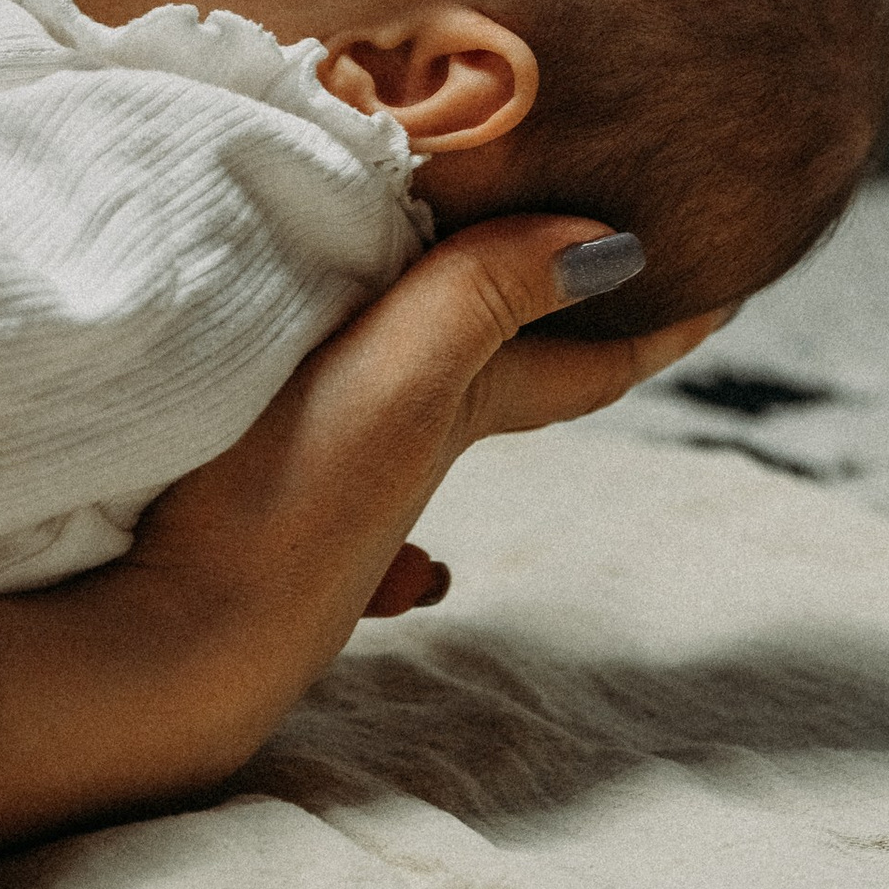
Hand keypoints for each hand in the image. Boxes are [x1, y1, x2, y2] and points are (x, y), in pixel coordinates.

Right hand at [0, 211, 729, 850]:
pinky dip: (362, 458)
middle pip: (502, 381)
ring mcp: (338, 492)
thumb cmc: (289, 504)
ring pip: (418, 419)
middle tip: (587, 268)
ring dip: (449, 373)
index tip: (711, 289)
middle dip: (544, 328)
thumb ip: (485, 298)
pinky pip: (333, 468)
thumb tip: (613, 246)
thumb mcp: (398, 382)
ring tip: (454, 331)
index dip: (643, 326)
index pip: (574, 364)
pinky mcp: (266, 510)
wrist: (177, 643)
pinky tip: (370, 511)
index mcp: (450, 412)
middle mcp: (408, 452)